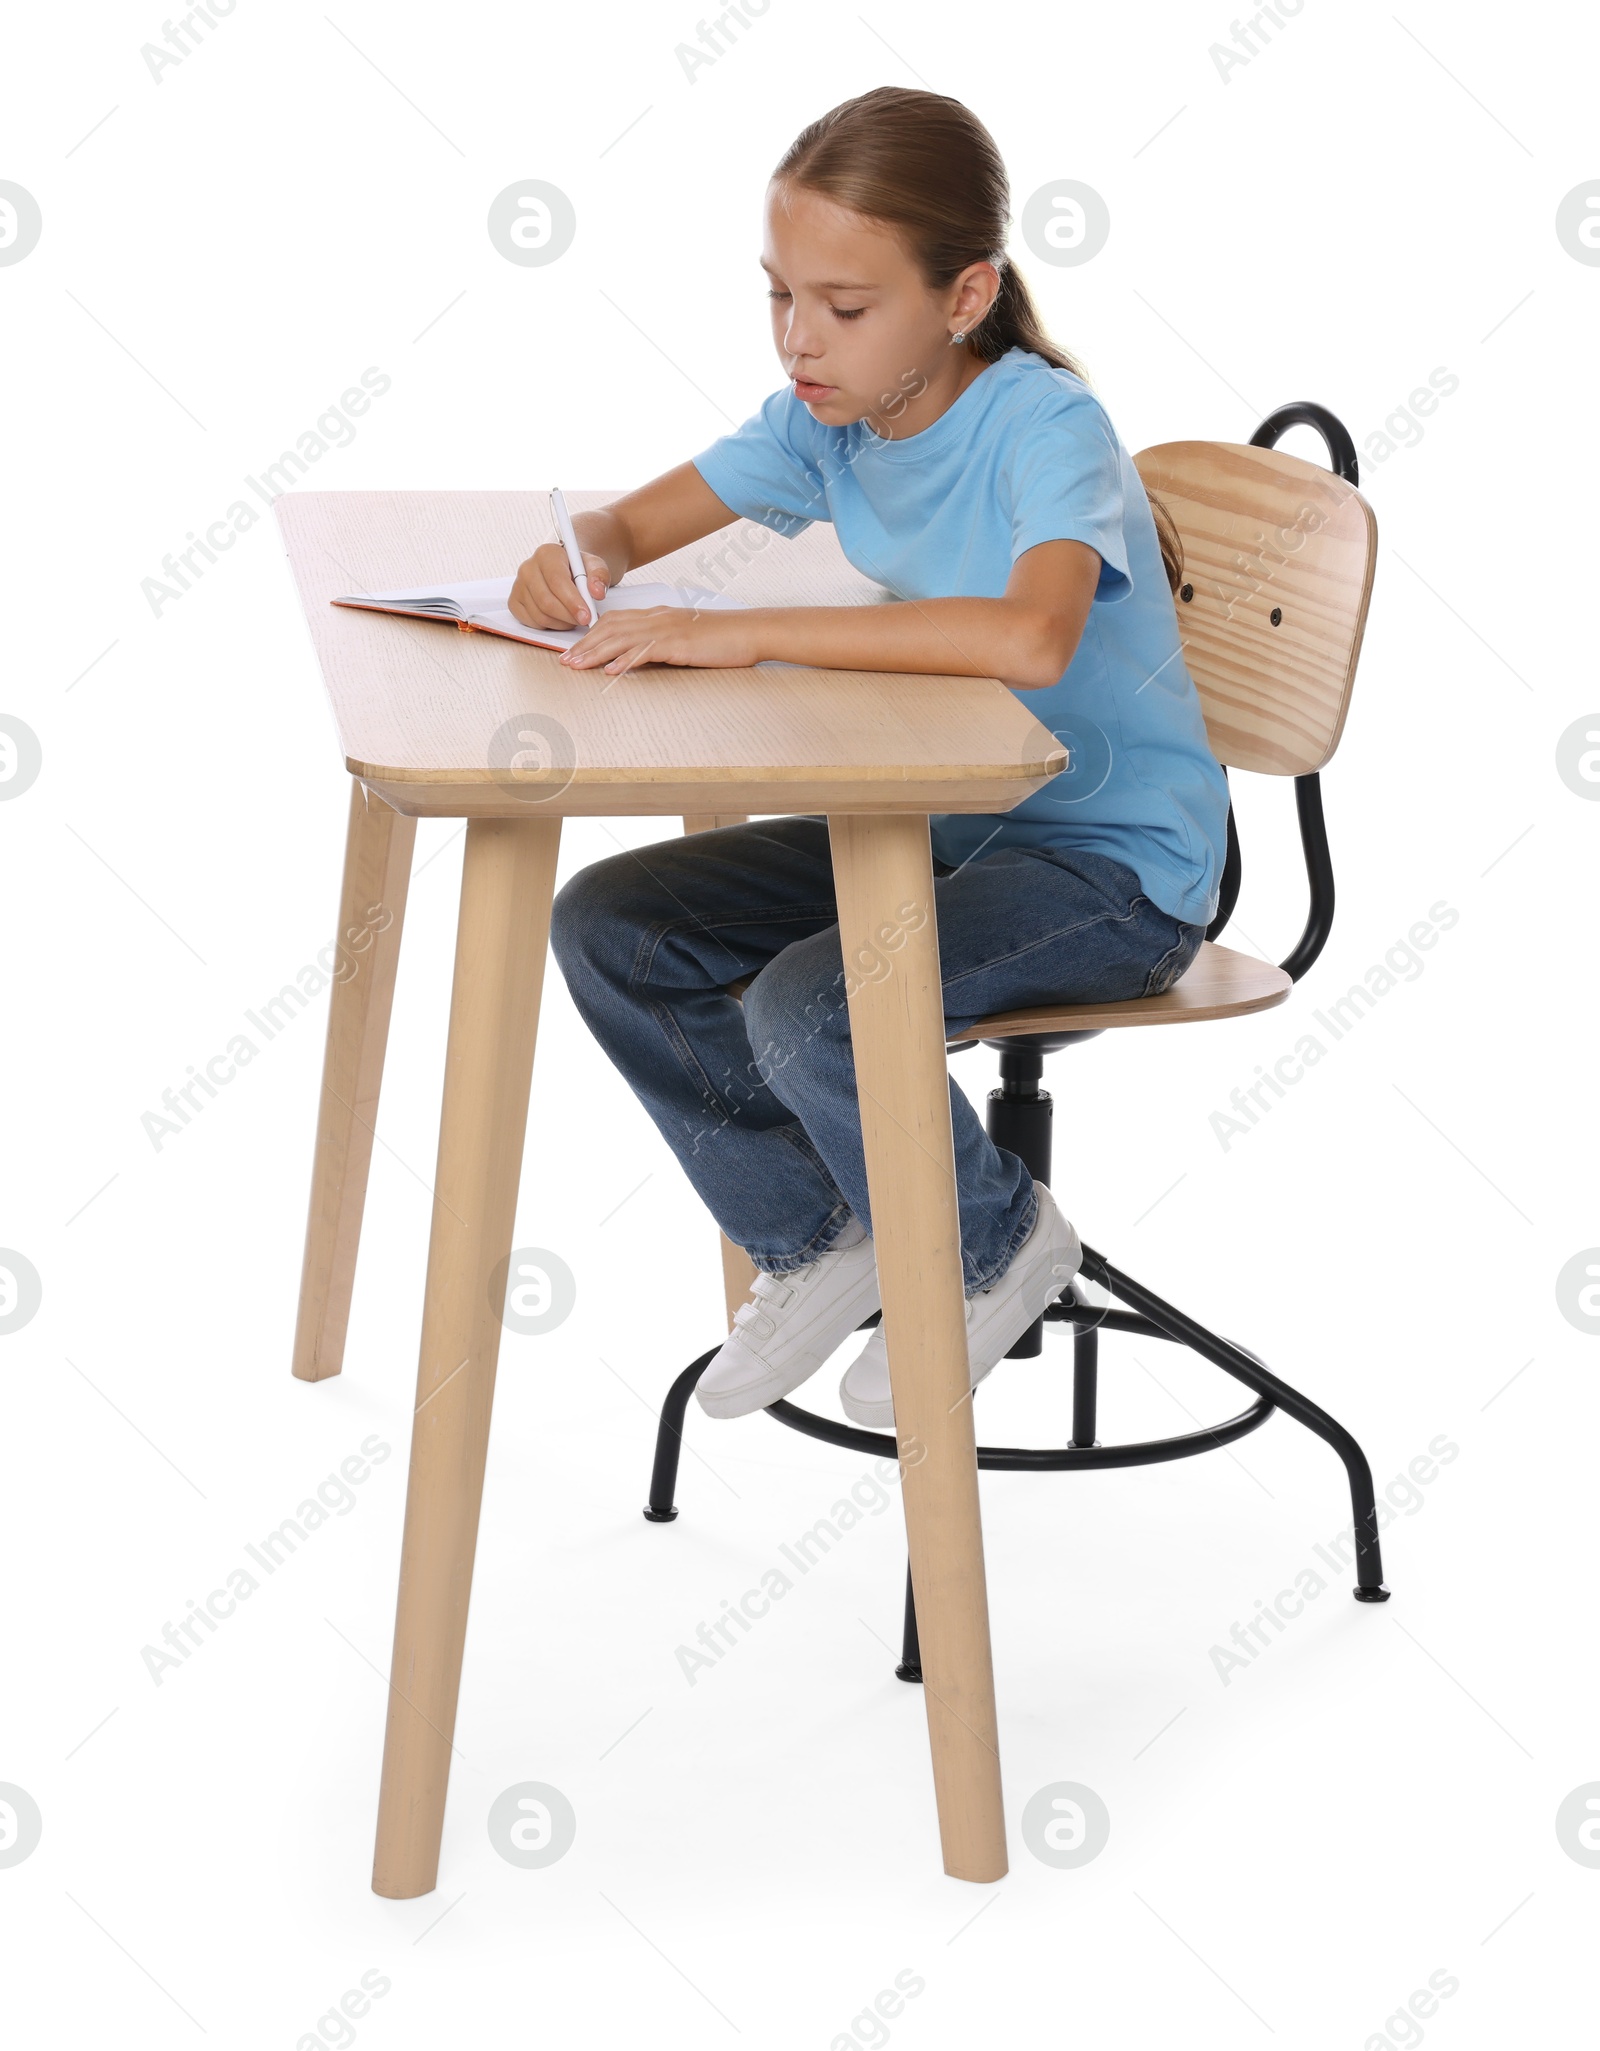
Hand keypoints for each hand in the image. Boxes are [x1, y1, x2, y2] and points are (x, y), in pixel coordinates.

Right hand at [508, 541, 609, 628]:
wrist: (564, 570)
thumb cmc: (578, 568)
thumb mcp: (594, 566)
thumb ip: (599, 576)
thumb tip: (597, 592)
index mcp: (546, 554)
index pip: (557, 581)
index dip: (572, 602)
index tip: (587, 616)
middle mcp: (527, 568)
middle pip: (546, 602)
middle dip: (569, 616)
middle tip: (585, 621)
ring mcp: (518, 586)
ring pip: (540, 615)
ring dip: (562, 623)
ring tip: (574, 617)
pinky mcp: (514, 602)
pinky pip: (532, 622)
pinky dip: (550, 626)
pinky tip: (561, 618)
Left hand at [558, 606, 758, 674]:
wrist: (750, 631)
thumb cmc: (722, 639)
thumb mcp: (685, 639)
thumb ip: (660, 646)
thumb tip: (635, 661)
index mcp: (658, 616)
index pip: (616, 621)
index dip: (591, 635)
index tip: (575, 650)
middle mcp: (658, 618)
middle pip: (612, 628)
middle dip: (585, 645)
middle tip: (565, 661)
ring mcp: (667, 629)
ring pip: (622, 639)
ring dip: (596, 653)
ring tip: (577, 666)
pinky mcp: (679, 643)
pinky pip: (646, 650)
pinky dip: (626, 660)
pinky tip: (611, 670)